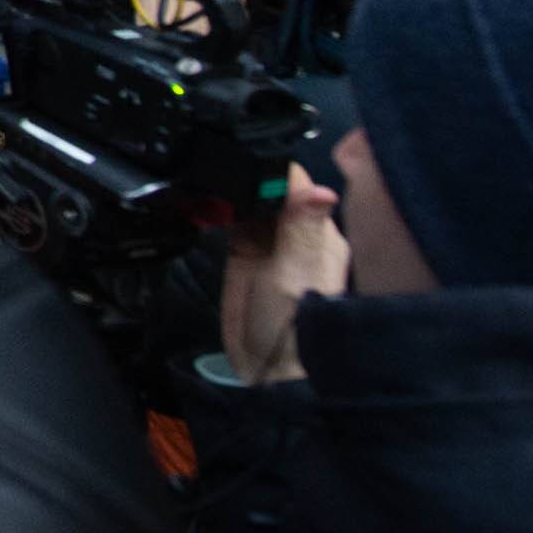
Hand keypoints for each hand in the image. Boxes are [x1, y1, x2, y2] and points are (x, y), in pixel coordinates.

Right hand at [221, 163, 348, 384]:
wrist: (268, 369)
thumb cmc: (291, 328)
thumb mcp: (295, 276)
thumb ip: (302, 231)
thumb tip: (321, 189)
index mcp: (321, 234)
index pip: (298, 185)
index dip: (273, 171)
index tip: (248, 163)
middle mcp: (299, 235)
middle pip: (273, 189)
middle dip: (251, 179)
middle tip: (225, 176)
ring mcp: (272, 244)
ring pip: (253, 202)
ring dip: (235, 194)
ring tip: (215, 191)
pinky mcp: (247, 254)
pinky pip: (235, 220)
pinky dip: (223, 210)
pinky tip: (211, 206)